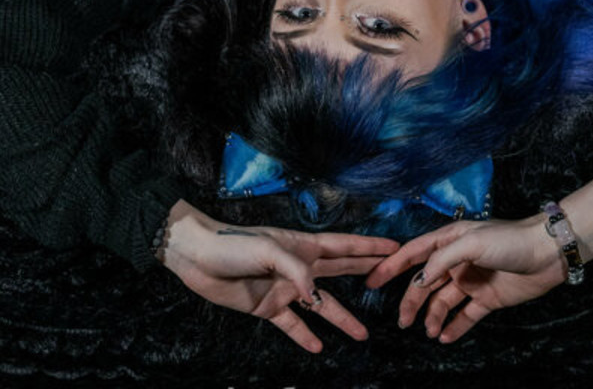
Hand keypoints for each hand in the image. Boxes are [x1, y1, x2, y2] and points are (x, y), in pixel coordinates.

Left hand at [160, 201, 398, 353]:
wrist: (198, 258)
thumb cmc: (233, 245)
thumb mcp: (267, 249)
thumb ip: (296, 269)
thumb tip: (317, 294)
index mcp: (302, 245)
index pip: (344, 245)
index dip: (369, 246)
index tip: (394, 246)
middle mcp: (298, 266)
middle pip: (340, 270)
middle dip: (365, 272)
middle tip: (391, 277)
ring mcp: (284, 288)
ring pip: (321, 305)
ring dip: (340, 318)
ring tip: (363, 334)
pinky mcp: (267, 307)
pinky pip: (292, 325)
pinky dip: (305, 336)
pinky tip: (319, 347)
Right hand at [364, 214, 568, 343]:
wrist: (545, 255)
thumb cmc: (508, 240)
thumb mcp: (471, 242)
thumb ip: (441, 260)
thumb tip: (418, 279)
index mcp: (450, 240)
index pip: (414, 254)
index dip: (391, 266)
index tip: (371, 280)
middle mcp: (457, 261)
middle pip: (425, 283)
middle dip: (411, 301)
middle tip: (401, 323)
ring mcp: (471, 280)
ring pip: (442, 302)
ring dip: (433, 317)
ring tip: (429, 332)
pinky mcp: (487, 298)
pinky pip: (465, 316)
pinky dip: (453, 327)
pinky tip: (445, 338)